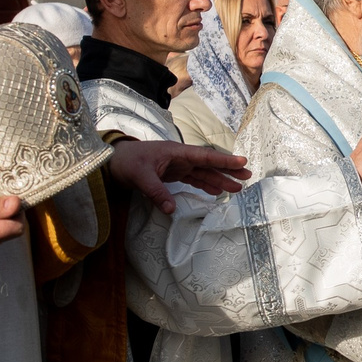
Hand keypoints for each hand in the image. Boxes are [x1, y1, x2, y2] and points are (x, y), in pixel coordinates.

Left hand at [109, 139, 249, 212]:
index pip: (204, 157)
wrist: (113, 162)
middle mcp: (180, 158)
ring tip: (237, 188)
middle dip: (228, 170)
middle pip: (209, 164)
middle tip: (248, 176)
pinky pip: (194, 179)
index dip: (223, 160)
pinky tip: (216, 192)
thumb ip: (156, 192)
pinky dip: (205, 185)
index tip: (241, 162)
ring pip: (203, 173)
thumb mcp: (140, 176)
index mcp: (176, 152)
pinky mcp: (173, 174)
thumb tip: (171, 210)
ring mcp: (177, 166)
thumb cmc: (126, 162)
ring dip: (220, 180)